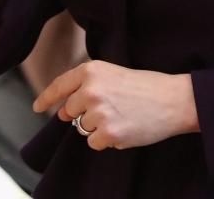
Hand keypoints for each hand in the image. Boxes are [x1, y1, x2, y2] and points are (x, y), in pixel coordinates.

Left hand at [33, 60, 198, 150]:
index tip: (37, 106)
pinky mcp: (108, 132)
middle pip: (71, 112)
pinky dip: (109, 140)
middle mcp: (91, 90)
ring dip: (99, 128)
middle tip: (113, 108)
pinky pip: (95, 143)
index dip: (47, 98)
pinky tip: (127, 128)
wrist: (175, 99)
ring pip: (83, 129)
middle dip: (86, 114)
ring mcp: (99, 112)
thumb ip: (86, 87)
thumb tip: (63, 112)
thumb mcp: (113, 74)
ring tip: (124, 116)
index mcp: (91, 71)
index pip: (60, 86)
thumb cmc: (147, 86)